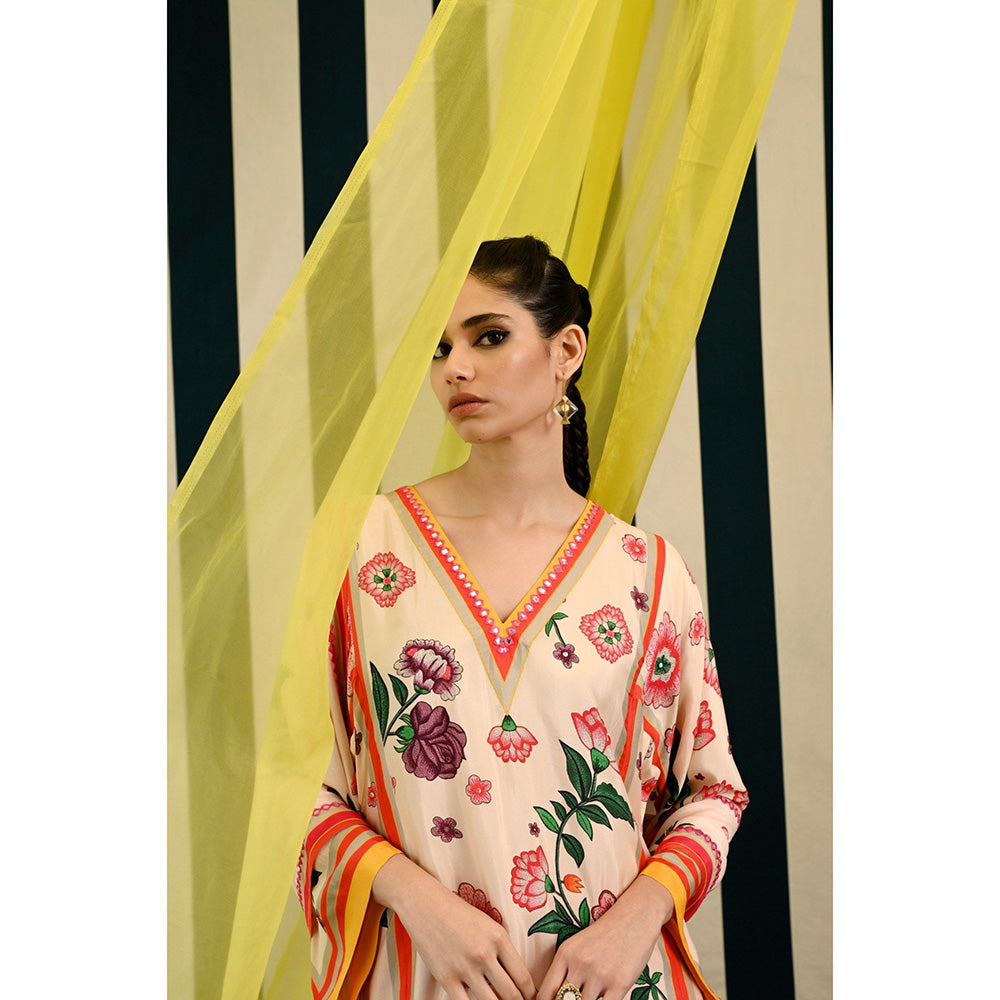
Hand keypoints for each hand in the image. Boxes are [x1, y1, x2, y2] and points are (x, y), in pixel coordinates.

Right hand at [391, 862, 537, 999]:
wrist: (426, 904)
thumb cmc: (459, 913)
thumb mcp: (488, 925)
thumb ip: (501, 950)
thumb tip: (513, 980)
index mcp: (499, 938)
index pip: (523, 978)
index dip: (530, 995)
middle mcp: (484, 953)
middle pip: (511, 995)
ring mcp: (465, 967)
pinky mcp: (446, 977)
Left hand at [536, 875, 672, 999]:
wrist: (635, 916)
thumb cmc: (605, 933)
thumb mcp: (578, 944)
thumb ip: (566, 969)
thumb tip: (555, 996)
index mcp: (565, 953)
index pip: (545, 993)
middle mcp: (580, 964)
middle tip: (575, 998)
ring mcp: (599, 975)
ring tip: (592, 993)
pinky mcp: (619, 984)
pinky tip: (605, 998)